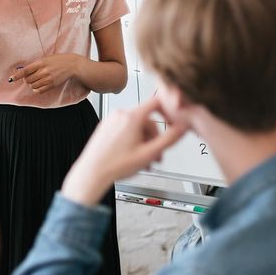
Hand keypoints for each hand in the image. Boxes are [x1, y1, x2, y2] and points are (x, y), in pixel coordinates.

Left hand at [12, 54, 80, 92]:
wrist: (71, 65)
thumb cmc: (57, 60)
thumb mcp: (46, 59)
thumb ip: (35, 65)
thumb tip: (24, 72)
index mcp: (40, 63)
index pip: (25, 71)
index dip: (17, 76)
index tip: (10, 79)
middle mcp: (43, 71)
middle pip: (27, 80)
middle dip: (26, 79)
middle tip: (30, 76)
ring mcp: (48, 79)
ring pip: (32, 86)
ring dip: (32, 84)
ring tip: (37, 79)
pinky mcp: (51, 85)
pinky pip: (39, 90)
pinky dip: (36, 89)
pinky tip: (39, 84)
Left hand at [62, 97, 186, 206]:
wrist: (92, 172)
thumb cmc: (115, 165)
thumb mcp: (149, 153)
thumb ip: (169, 139)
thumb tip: (183, 127)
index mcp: (131, 117)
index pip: (156, 102)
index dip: (169, 110)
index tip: (173, 121)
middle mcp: (120, 114)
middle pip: (147, 120)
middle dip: (155, 138)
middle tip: (157, 155)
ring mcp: (111, 120)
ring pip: (136, 126)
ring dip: (144, 141)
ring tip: (144, 160)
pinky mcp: (105, 127)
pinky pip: (125, 129)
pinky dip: (132, 140)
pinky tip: (133, 155)